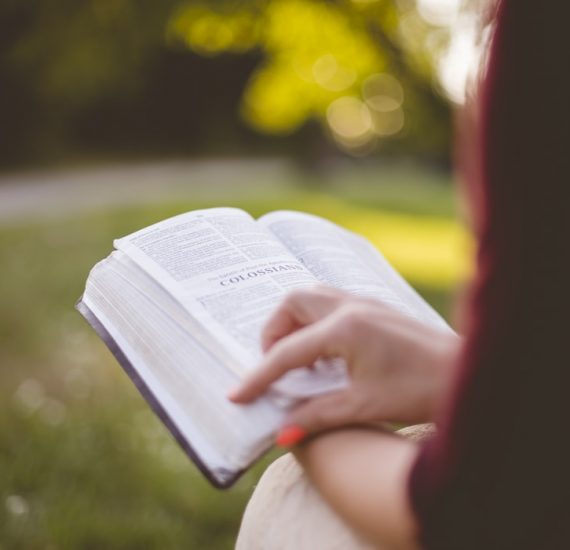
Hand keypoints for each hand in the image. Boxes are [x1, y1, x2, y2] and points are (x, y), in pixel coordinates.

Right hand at [230, 286, 458, 434]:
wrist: (467, 374)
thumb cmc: (421, 389)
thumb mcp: (364, 406)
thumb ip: (317, 416)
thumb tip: (281, 433)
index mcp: (345, 329)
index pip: (287, 352)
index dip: (259, 376)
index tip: (237, 394)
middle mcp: (351, 307)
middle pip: (292, 302)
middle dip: (274, 331)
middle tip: (274, 365)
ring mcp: (365, 302)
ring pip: (312, 297)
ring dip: (294, 322)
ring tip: (297, 357)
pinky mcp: (375, 307)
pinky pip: (331, 303)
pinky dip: (315, 322)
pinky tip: (325, 352)